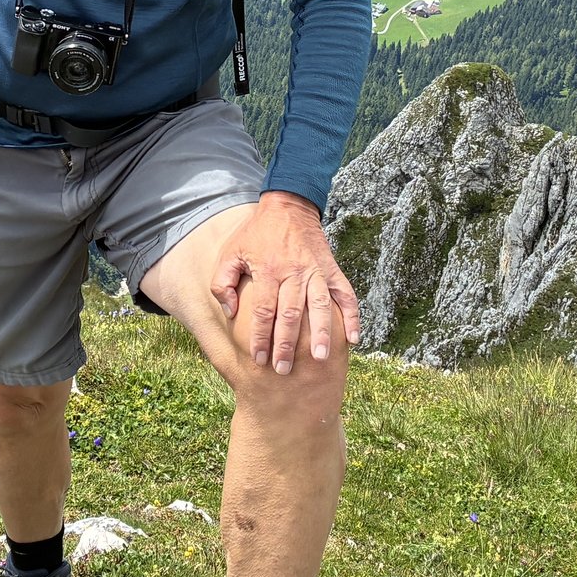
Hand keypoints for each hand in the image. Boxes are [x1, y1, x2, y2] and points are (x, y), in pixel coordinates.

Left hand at [211, 192, 361, 374]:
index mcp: (268, 270)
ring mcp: (316, 271)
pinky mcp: (331, 269)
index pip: (264, 310)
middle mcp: (294, 272)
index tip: (259, 359)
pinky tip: (354, 339)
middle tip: (284, 370)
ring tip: (321, 358)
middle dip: (287, 344)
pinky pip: (345, 294)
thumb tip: (231, 312)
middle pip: (291, 313)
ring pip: (321, 306)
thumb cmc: (255, 233)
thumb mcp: (230, 252)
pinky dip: (352, 316)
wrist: (288, 206)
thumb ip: (223, 282)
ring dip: (322, 333)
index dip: (261, 337)